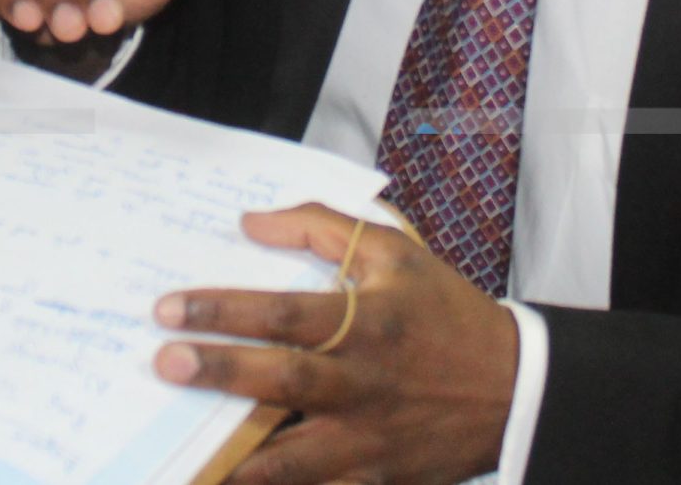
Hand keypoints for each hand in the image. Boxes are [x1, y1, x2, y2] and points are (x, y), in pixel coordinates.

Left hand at [155, 205, 516, 484]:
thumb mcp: (396, 250)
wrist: (515, 386)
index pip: (283, 314)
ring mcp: (368, 438)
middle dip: (220, 373)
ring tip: (189, 458)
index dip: (223, 311)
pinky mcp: (376, 478)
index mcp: (366, 322)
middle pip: (281, 381)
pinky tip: (237, 484)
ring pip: (293, 457)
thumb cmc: (445, 311)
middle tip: (165, 365)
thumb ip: (321, 228)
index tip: (168, 310)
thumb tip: (251, 223)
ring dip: (238, 458)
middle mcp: (362, 382)